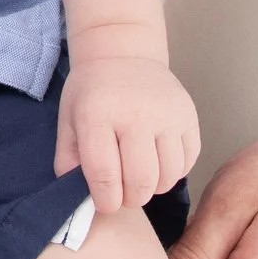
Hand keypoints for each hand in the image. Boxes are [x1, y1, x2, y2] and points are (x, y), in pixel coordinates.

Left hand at [56, 39, 200, 215]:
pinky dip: (174, 172)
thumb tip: (78, 200)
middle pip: (141, 182)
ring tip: (140, 177)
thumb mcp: (68, 122)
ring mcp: (168, 115)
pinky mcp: (189, 116)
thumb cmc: (92, 94)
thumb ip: (68, 162)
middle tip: (123, 193)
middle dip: (131, 199)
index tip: (105, 202)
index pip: (105, 176)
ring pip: (168, 177)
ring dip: (154, 188)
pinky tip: (158, 162)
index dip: (105, 201)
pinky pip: (188, 162)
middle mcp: (136, 114)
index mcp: (98, 115)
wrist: (123, 55)